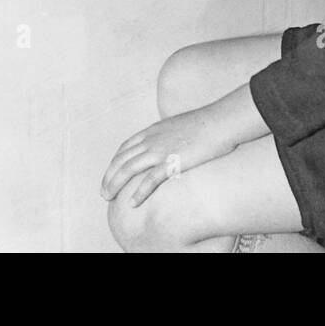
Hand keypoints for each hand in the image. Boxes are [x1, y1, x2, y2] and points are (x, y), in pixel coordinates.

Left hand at [101, 106, 235, 207]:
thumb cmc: (206, 124)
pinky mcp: (172, 162)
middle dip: (109, 176)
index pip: (125, 147)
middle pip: (122, 159)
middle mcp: (151, 139)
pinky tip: (132, 203)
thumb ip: (167, 134)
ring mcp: (160, 150)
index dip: (114, 162)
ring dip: (115, 184)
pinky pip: (149, 180)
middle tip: (104, 191)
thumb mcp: (179, 125)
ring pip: (128, 169)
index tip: (110, 174)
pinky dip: (138, 192)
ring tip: (109, 197)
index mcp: (153, 130)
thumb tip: (167, 144)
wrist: (220, 122)